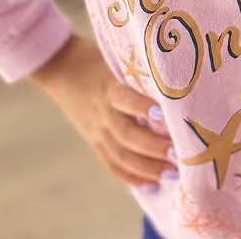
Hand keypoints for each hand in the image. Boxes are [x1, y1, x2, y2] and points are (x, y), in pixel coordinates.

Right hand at [29, 35, 175, 188]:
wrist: (61, 66)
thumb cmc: (99, 56)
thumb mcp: (119, 58)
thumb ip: (140, 71)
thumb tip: (175, 77)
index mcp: (110, 87)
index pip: (128, 100)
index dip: (144, 109)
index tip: (165, 116)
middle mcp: (103, 111)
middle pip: (127, 134)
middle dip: (153, 147)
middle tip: (178, 154)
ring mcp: (96, 129)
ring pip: (121, 154)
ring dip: (146, 167)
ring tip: (172, 173)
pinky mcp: (93, 139)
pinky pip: (110, 162)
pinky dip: (130, 175)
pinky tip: (150, 184)